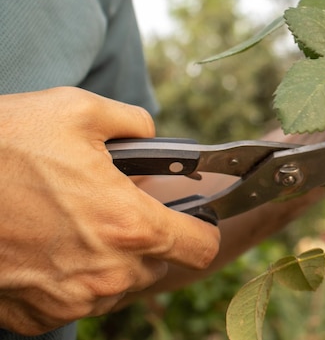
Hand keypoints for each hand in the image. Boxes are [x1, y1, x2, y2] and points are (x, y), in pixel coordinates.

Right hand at [0, 87, 219, 334]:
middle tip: (114, 210)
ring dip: (109, 260)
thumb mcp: (79, 111)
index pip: (201, 247)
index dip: (202, 231)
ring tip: (74, 224)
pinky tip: (47, 247)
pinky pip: (76, 301)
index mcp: (130, 225)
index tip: (192, 221)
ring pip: (118, 285)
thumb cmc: (3, 145)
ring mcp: (69, 300)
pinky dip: (71, 279)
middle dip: (146, 241)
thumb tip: (151, 136)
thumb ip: (135, 123)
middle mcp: (107, 272)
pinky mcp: (34, 316)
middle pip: (158, 265)